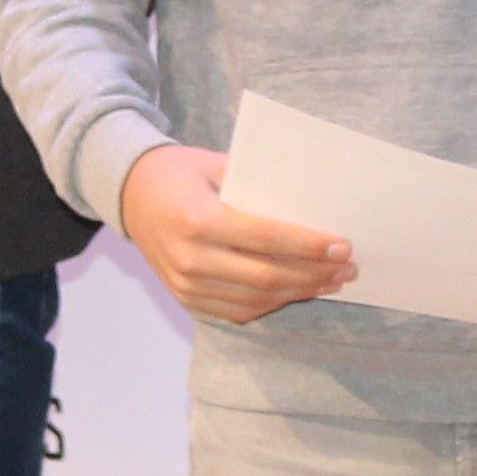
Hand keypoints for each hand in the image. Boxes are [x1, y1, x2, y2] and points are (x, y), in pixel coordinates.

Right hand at [118, 144, 351, 325]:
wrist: (129, 193)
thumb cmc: (179, 172)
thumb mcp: (216, 164)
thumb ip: (258, 186)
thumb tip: (313, 205)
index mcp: (198, 219)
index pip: (265, 238)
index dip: (308, 246)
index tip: (342, 246)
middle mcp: (190, 257)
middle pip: (266, 276)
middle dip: (313, 274)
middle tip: (347, 268)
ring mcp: (186, 283)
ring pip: (256, 299)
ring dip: (299, 293)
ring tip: (331, 281)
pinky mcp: (185, 298)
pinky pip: (237, 310)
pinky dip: (272, 304)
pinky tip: (297, 291)